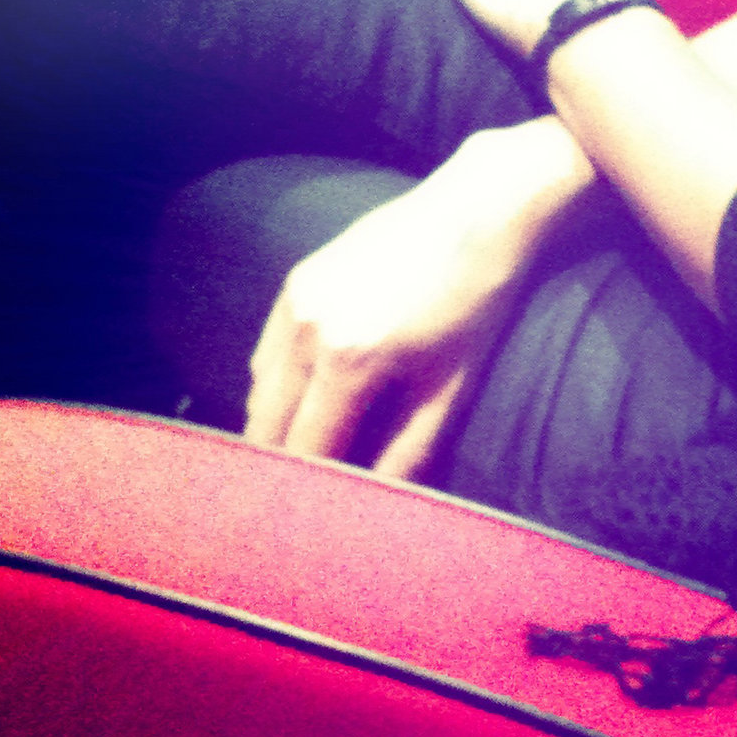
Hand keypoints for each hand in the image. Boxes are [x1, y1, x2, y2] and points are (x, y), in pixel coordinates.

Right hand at [243, 143, 529, 477]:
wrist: (478, 214)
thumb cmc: (477, 304)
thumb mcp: (452, 388)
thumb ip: (408, 453)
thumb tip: (376, 504)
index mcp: (349, 362)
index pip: (305, 450)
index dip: (307, 492)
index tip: (307, 522)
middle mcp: (308, 330)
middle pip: (266, 426)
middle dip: (281, 466)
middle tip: (298, 500)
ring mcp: (296, 300)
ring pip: (259, 390)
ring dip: (276, 425)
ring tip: (307, 451)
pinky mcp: (296, 280)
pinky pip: (267, 351)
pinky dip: (278, 384)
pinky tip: (309, 397)